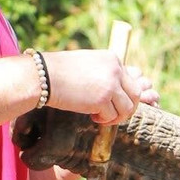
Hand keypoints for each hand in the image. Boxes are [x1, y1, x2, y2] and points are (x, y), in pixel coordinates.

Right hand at [41, 50, 156, 124]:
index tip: (114, 102)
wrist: (43, 76)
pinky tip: (92, 116)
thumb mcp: (89, 65)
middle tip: (114, 114)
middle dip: (127, 108)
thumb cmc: (61, 72)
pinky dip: (103, 120)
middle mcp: (115, 70)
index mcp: (113, 58)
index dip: (125, 95)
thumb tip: (118, 92)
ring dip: (116, 116)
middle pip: (136, 95)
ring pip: (127, 108)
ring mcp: (110, 84)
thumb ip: (105, 74)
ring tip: (102, 117)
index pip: (132, 80)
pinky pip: (111, 116)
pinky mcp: (102, 99)